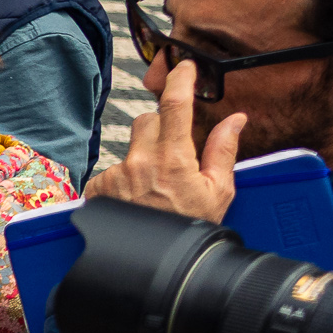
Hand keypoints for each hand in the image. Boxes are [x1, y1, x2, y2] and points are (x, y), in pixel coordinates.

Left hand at [86, 54, 242, 221]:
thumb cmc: (190, 230)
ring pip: (131, 145)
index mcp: (174, 160)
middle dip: (164, 126)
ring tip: (158, 185)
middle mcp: (140, 162)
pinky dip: (127, 177)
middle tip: (178, 150)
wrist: (154, 265)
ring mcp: (116, 175)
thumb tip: (235, 119)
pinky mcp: (98, 187)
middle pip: (149, 120)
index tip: (184, 66)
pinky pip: (115, 169)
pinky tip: (138, 198)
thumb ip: (224, 150)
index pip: (175, 105)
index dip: (180, 79)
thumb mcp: (219, 192)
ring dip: (145, 154)